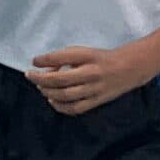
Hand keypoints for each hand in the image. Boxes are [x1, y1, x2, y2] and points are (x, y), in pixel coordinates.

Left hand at [29, 45, 148, 115]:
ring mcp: (95, 88)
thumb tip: (46, 69)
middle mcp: (91, 72)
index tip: (33, 61)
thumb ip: (65, 58)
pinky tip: (52, 100)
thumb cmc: (101, 58)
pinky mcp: (97, 100)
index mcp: (88, 56)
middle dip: (40, 78)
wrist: (130, 67)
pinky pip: (75, 108)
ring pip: (65, 95)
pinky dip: (60, 106)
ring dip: (48, 92)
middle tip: (30, 75)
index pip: (61, 57)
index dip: (43, 60)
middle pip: (60, 79)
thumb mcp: (84, 52)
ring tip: (41, 87)